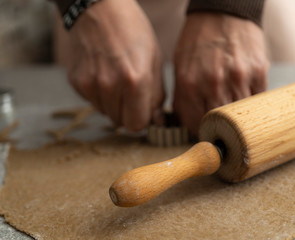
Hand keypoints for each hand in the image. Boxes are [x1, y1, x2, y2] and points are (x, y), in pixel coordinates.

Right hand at [66, 0, 163, 130]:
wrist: (99, 8)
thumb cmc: (133, 32)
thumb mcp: (155, 61)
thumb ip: (156, 96)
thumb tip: (156, 122)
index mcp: (135, 80)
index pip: (136, 125)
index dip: (142, 118)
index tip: (144, 108)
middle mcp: (109, 85)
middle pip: (120, 122)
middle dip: (128, 112)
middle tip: (131, 92)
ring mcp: (89, 84)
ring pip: (105, 113)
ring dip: (113, 104)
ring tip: (116, 79)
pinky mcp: (76, 81)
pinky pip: (91, 101)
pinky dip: (99, 94)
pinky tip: (103, 73)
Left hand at [174, 13, 268, 134]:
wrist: (222, 11)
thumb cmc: (198, 40)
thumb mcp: (180, 66)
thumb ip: (183, 96)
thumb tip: (190, 123)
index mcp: (189, 83)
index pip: (196, 124)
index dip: (200, 131)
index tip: (205, 130)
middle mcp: (213, 83)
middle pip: (220, 123)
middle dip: (220, 127)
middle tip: (221, 125)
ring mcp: (238, 78)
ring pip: (241, 115)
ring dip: (238, 117)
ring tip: (234, 111)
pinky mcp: (258, 71)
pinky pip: (257, 99)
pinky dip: (251, 102)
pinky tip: (245, 96)